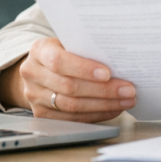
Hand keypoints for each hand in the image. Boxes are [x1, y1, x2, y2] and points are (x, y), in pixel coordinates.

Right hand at [0, 37, 135, 121]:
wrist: (39, 68)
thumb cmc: (62, 51)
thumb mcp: (68, 42)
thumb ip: (86, 49)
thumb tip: (120, 60)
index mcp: (39, 50)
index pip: (60, 61)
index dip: (84, 69)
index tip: (108, 73)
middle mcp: (32, 74)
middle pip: (69, 87)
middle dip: (103, 90)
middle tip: (128, 89)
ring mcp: (34, 97)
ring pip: (71, 106)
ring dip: (103, 105)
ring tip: (126, 100)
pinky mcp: (41, 114)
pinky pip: (72, 119)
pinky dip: (96, 115)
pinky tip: (113, 109)